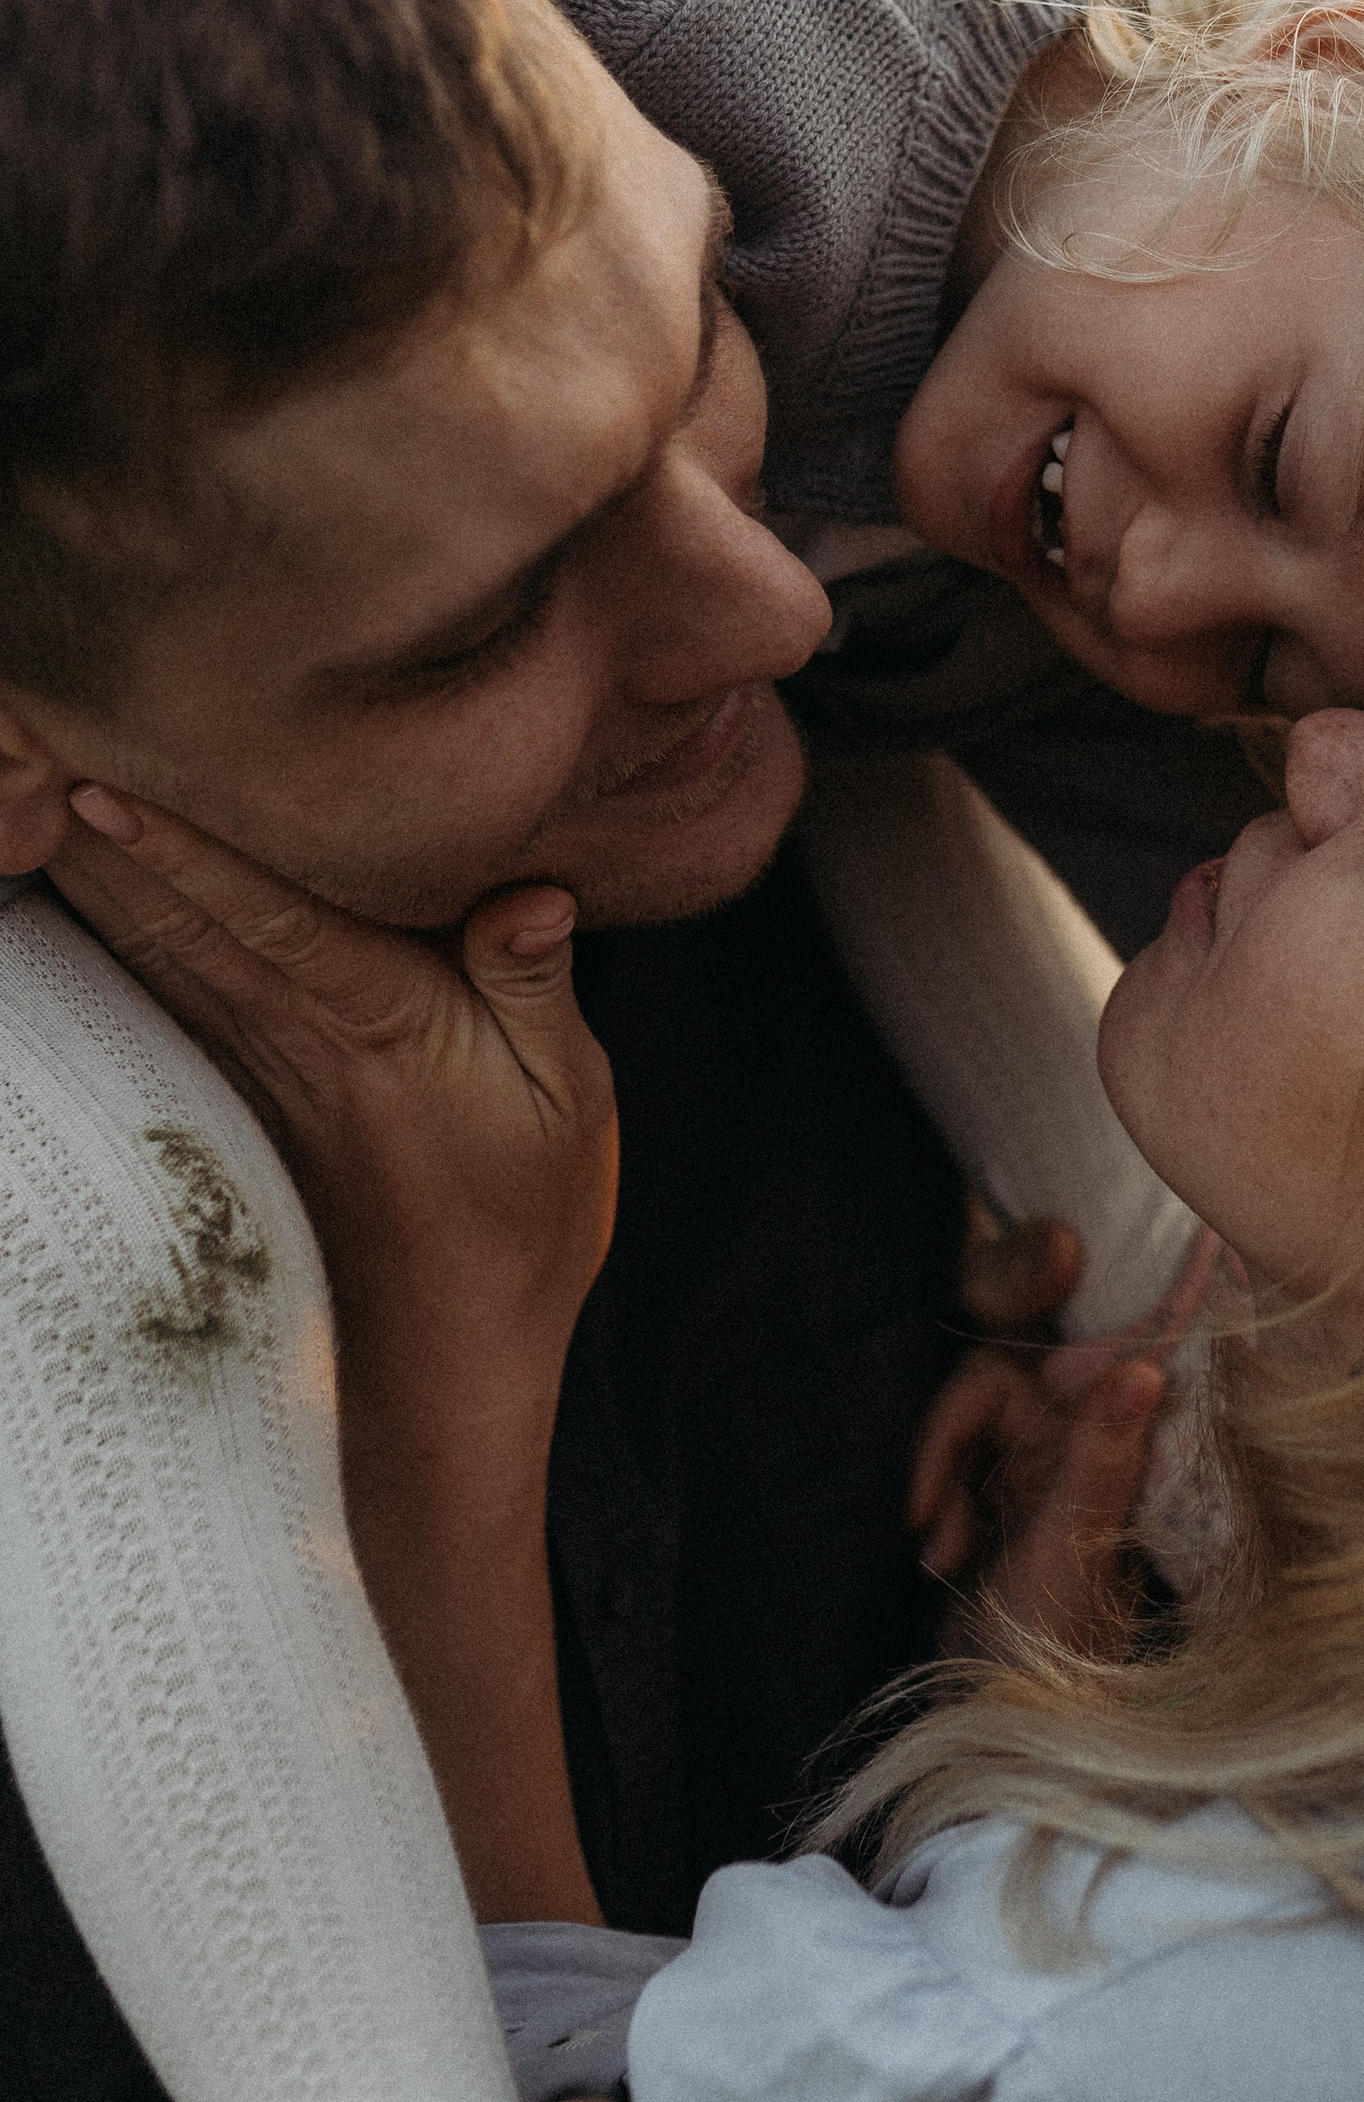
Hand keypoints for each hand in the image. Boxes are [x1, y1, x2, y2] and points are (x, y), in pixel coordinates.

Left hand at [47, 790, 615, 1918]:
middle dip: (102, 829)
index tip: (103, 787)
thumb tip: (534, 896)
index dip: (186, 855)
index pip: (268, 921)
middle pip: (178, 916)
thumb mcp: (570, 1101)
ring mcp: (255, 1065)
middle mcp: (297, 1037)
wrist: (450, 1357)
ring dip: (89, 866)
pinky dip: (112, 920)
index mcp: (382, 1023)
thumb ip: (537, 988)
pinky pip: (162, 983)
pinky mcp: (241, 1086)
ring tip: (29, 772)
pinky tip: (66, 867)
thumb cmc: (525, 1221)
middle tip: (32, 744)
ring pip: (154, 945)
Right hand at [911, 1219, 1170, 1659]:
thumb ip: (1099, 1461)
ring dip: (943, 1456)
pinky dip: (935, 1487)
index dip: (1046, 1272)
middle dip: (975, 1366)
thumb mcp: (1075, 1558)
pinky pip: (948, 1446)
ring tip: (945, 1542)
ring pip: (970, 1390)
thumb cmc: (1065, 1659)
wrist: (1008, 1733)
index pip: (1083, 1318)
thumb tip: (1142, 1369)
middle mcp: (1078, 1428)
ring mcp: (1030, 1455)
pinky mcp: (985, 1486)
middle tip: (955, 1430)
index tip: (1054, 1254)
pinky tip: (937, 1552)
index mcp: (1119, 1431)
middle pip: (1012, 1334)